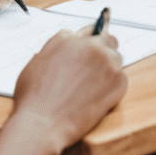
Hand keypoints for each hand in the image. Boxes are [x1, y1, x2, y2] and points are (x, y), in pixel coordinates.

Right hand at [11, 27, 127, 152]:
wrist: (42, 123)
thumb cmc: (34, 99)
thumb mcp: (36, 63)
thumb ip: (57, 49)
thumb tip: (67, 49)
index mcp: (68, 39)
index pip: (89, 30)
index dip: (89, 42)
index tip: (91, 48)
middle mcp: (90, 46)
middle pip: (107, 38)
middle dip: (104, 48)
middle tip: (97, 65)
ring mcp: (106, 62)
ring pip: (116, 58)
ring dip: (108, 68)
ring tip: (92, 88)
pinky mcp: (118, 81)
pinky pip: (121, 78)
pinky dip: (113, 86)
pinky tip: (97, 97)